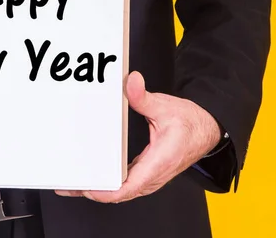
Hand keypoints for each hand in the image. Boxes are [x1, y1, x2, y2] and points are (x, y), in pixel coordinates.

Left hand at [55, 71, 221, 202]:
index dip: (106, 191)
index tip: (88, 188)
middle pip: (120, 192)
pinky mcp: (146, 174)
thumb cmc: (190, 123)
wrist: (206, 130)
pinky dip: (107, 185)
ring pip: (121, 191)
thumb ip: (144, 97)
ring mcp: (150, 177)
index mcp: (159, 161)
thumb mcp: (166, 106)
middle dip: (94, 191)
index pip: (130, 186)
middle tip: (69, 184)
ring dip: (99, 190)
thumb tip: (132, 82)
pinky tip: (93, 177)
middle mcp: (154, 174)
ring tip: (74, 183)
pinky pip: (125, 185)